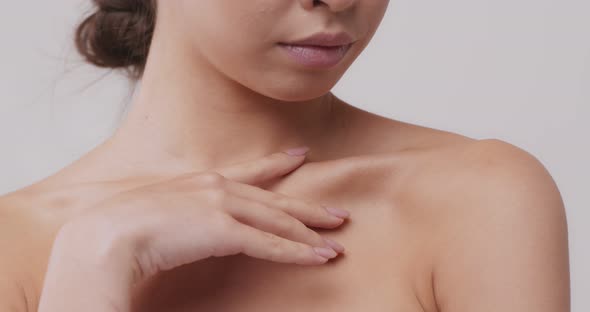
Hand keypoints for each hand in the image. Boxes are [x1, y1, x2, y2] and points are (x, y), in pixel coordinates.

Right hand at [45, 148, 348, 295]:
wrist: (105, 235)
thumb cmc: (123, 228)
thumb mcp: (159, 213)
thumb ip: (183, 216)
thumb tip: (189, 229)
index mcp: (201, 182)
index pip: (250, 173)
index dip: (277, 164)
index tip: (299, 155)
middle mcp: (218, 187)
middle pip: (275, 200)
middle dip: (308, 209)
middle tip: (336, 214)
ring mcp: (223, 206)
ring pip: (279, 221)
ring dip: (309, 234)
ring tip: (335, 242)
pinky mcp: (225, 230)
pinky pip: (270, 244)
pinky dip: (297, 253)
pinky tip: (318, 258)